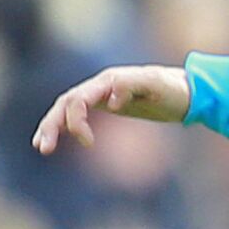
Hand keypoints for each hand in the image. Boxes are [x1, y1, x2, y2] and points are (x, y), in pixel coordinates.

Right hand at [32, 65, 190, 153]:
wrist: (186, 91)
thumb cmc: (173, 89)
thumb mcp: (157, 86)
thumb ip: (133, 86)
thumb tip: (110, 101)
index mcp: (111, 80)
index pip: (80, 98)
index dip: (76, 120)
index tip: (88, 143)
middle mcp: (102, 85)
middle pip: (67, 102)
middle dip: (53, 124)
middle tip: (44, 148)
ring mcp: (102, 93)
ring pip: (68, 107)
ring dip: (52, 125)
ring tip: (41, 147)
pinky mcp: (105, 102)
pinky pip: (77, 112)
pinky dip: (63, 125)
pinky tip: (52, 140)